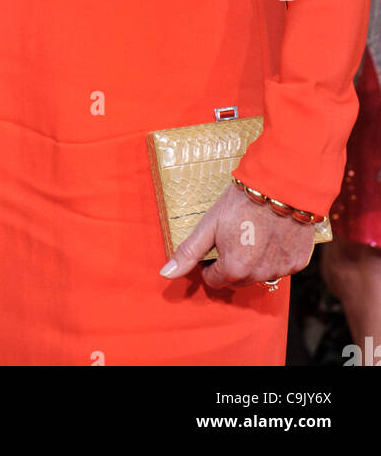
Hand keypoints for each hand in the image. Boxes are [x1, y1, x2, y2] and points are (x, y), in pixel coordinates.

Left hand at [161, 182, 314, 289]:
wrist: (281, 184)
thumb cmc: (241, 201)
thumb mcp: (209, 223)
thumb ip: (188, 252)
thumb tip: (166, 273)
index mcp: (235, 269)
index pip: (214, 280)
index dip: (209, 264)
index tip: (213, 245)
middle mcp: (259, 276)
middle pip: (237, 280)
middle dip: (231, 264)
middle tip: (232, 237)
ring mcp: (282, 270)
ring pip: (260, 274)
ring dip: (254, 262)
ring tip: (252, 233)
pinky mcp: (299, 261)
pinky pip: (282, 265)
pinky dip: (275, 255)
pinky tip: (272, 235)